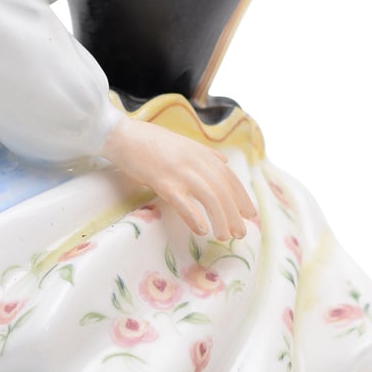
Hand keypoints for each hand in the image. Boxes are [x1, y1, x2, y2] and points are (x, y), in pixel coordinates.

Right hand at [101, 116, 258, 239]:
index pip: (229, 178)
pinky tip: (202, 230)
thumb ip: (205, 154)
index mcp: (201, 153)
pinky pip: (183, 202)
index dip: (242, 198)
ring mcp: (179, 170)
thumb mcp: (183, 143)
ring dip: (220, 218)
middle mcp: (195, 161)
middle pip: (222, 190)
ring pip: (209, 197)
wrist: (121, 135)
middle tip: (240, 234)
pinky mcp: (161, 180)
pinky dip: (195, 217)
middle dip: (234, 214)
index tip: (250, 215)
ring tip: (224, 236)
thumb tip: (224, 162)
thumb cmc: (149, 141)